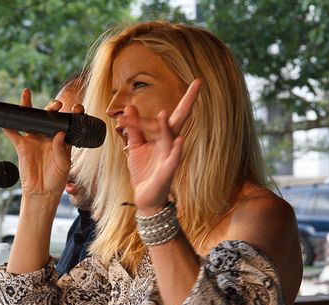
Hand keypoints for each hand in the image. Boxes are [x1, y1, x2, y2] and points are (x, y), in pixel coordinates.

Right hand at [3, 88, 71, 196]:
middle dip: (52, 108)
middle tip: (57, 105)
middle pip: (48, 117)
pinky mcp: (22, 146)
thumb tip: (59, 134)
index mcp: (62, 140)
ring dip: (27, 107)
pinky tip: (6, 116)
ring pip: (29, 120)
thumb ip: (61, 149)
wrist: (43, 191)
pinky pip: (13, 133)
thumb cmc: (57, 179)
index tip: (78, 108)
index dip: (73, 114)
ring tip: (26, 94)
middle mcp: (47, 137)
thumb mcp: (64, 164)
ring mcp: (34, 140)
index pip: (68, 122)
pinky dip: (8, 125)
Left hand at [117, 79, 201, 212]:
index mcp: (162, 136)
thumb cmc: (144, 171)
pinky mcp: (168, 171)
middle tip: (198, 83)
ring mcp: (170, 157)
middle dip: (189, 101)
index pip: (165, 116)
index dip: (159, 107)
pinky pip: (173, 160)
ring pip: (170, 139)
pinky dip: (176, 151)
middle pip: (180, 119)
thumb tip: (130, 107)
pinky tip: (179, 141)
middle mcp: (169, 143)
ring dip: (166, 127)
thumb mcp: (136, 147)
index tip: (138, 104)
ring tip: (162, 113)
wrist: (146, 197)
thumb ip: (134, 129)